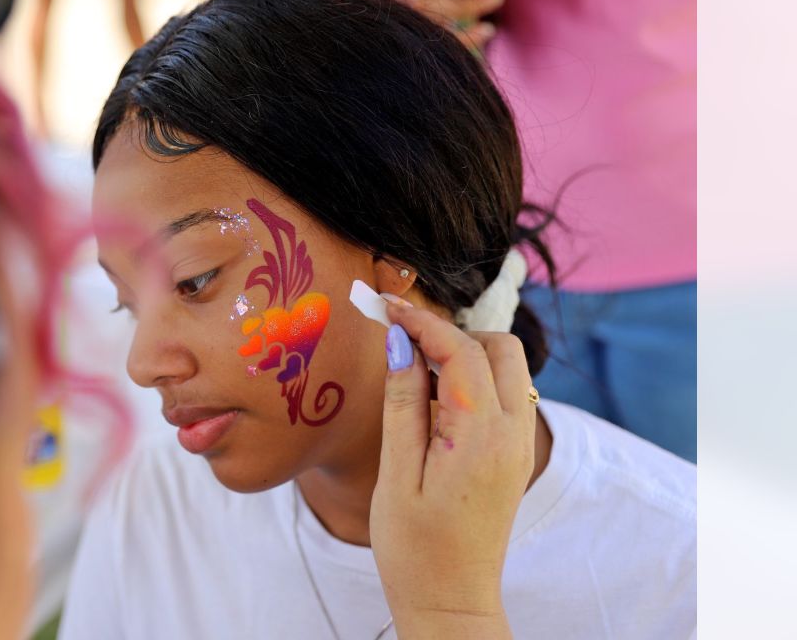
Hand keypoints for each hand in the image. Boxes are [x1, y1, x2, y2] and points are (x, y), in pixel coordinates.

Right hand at [368, 299, 536, 637]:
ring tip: (416, 373)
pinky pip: (507, 395)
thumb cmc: (413, 547)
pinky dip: (476, 380)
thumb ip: (403, 404)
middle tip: (404, 341)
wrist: (451, 601)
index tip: (385, 306)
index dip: (422, 321)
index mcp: (481, 437)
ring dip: (467, 354)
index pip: (460, 351)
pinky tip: (436, 402)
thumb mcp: (396, 474)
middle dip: (453, 332)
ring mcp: (520, 445)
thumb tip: (401, 346)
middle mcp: (512, 434)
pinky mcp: (516, 456)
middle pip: (501, 348)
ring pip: (510, 368)